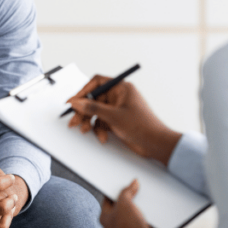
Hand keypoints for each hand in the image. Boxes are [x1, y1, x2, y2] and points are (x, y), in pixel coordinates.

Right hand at [66, 75, 181, 165]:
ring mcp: (117, 108)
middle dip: (84, 111)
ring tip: (85, 130)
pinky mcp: (117, 120)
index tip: (72, 101)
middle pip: (93, 99)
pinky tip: (102, 137)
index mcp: (121, 88)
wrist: (156, 144)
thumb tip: (77, 102)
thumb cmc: (143, 126)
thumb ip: (93, 108)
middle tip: (74, 121)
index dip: (83, 91)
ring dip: (90, 122)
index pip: (96, 83)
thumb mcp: (114, 116)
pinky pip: (101, 121)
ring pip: (96, 112)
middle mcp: (118, 96)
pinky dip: (99, 129)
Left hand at [99, 180, 164, 227]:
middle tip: (134, 183)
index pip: (108, 198)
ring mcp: (129, 227)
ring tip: (145, 190)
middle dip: (129, 195)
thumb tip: (134, 183)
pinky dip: (148, 210)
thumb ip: (127, 191)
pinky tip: (152, 202)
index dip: (113, 188)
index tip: (119, 179)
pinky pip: (144, 216)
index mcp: (105, 218)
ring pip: (134, 209)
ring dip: (139, 203)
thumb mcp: (124, 203)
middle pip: (122, 203)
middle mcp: (115, 223)